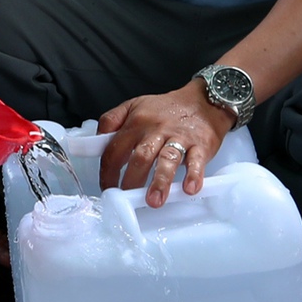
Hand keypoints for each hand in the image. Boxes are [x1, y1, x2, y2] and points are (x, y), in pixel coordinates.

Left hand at [97, 80, 236, 207]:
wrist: (204, 100)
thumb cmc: (167, 108)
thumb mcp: (134, 105)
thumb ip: (112, 120)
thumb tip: (97, 140)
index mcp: (136, 123)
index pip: (115, 150)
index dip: (108, 172)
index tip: (107, 188)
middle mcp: (156, 130)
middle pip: (140, 157)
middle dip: (132, 180)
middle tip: (127, 199)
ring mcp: (179, 137)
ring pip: (166, 159)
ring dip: (159, 182)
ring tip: (154, 201)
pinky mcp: (200, 144)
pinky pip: (196, 160)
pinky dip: (193, 175)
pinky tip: (189, 189)